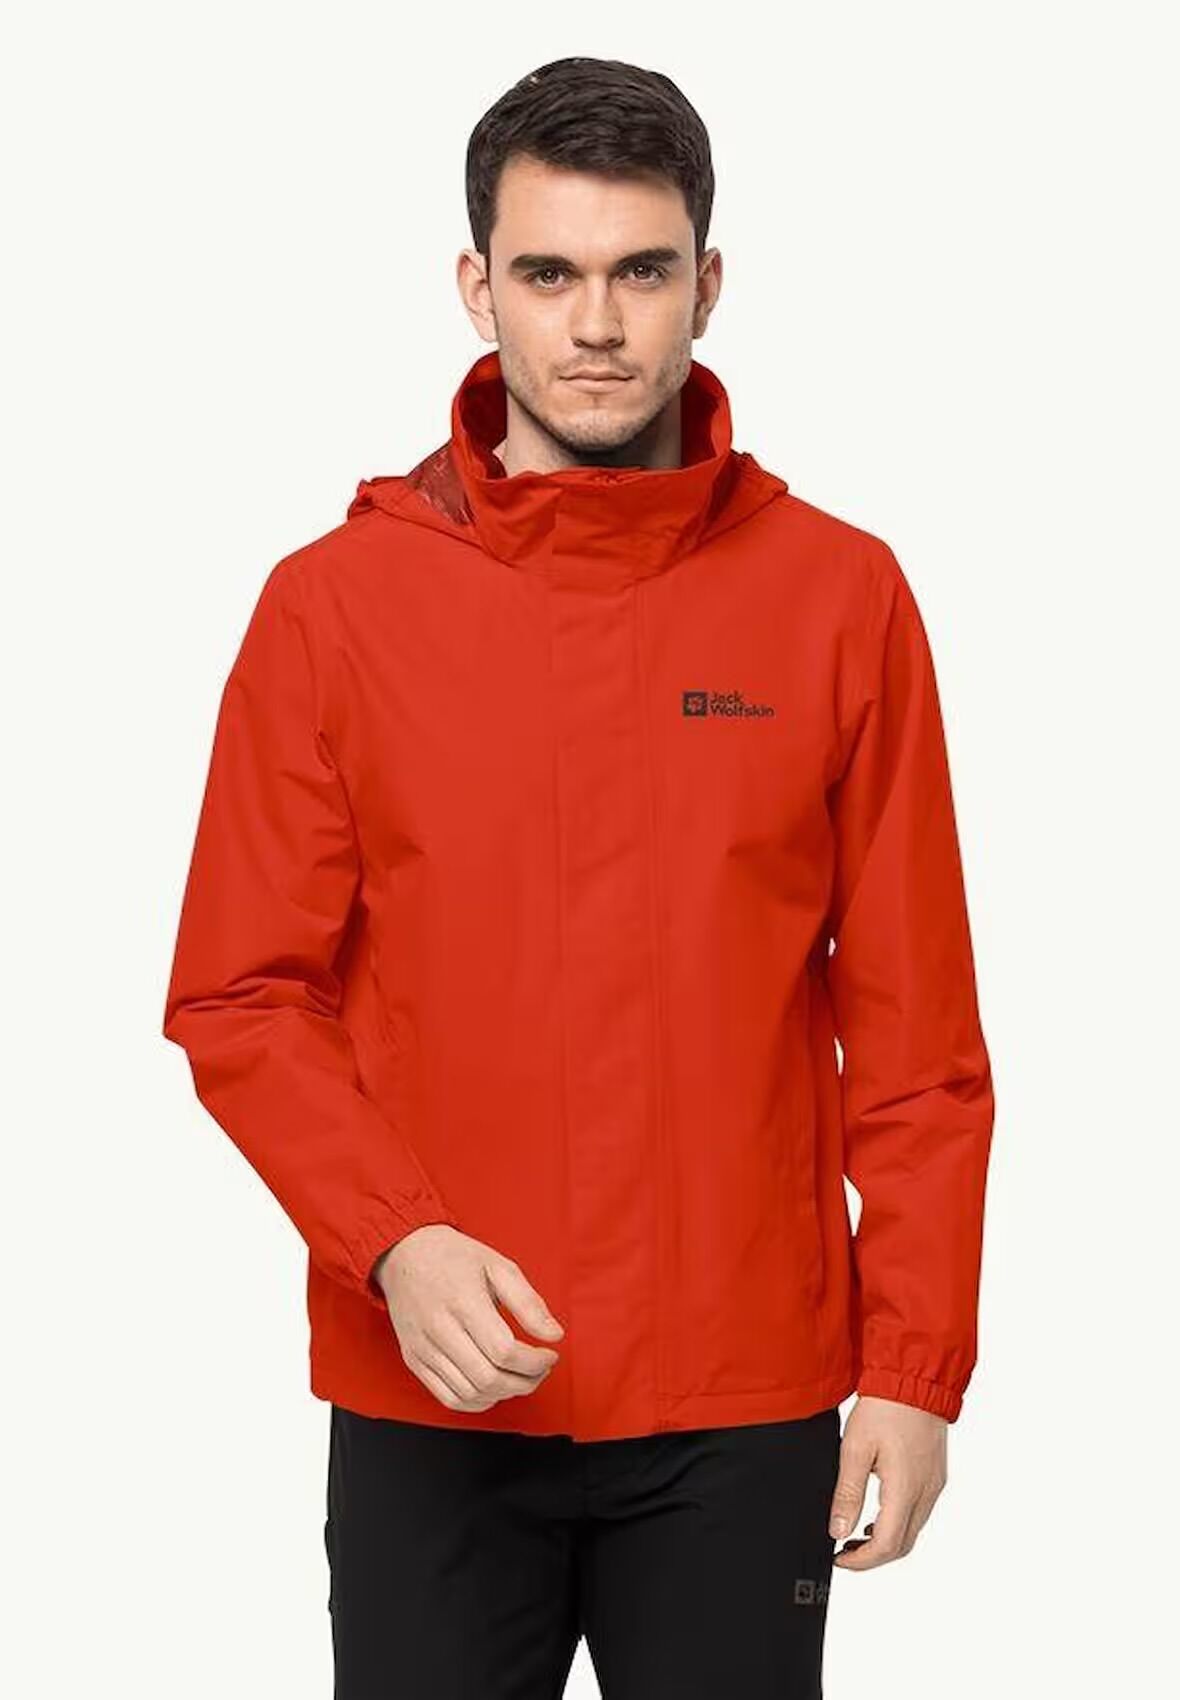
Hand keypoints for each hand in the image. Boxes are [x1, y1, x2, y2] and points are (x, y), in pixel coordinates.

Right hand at [372, 1225, 564, 1411]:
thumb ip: (528, 1302)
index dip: (535, 1362)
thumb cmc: (454, 1257)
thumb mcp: (498, 1266)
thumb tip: (554, 1335)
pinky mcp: (414, 1360)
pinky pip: (448, 1398)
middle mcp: (439, 1329)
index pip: (504, 1351)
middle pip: (488, 1378)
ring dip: (504, 1394)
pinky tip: (494, 1388)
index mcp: (463, 1301)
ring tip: (520, 1377)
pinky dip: (477, 1402)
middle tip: (540, 1370)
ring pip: (470, 1394)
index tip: (549, 1355)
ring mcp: (423, 1348)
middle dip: (525, 1382)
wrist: (404, 1254)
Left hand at [828, 1394, 947, 1568]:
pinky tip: (877, 1513)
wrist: (914, 1378)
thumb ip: (847, 1494)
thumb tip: (838, 1531)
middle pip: (903, 1545)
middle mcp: (926, 1492)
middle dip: (873, 1557)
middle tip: (844, 1551)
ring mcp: (934, 1484)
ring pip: (913, 1530)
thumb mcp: (854, 1449)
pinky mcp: (936, 1475)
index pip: (888, 1545)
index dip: (862, 1561)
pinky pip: (919, 1512)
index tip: (839, 1558)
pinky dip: (898, 1522)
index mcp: (906, 1489)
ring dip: (886, 1541)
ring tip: (855, 1536)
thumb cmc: (884, 1408)